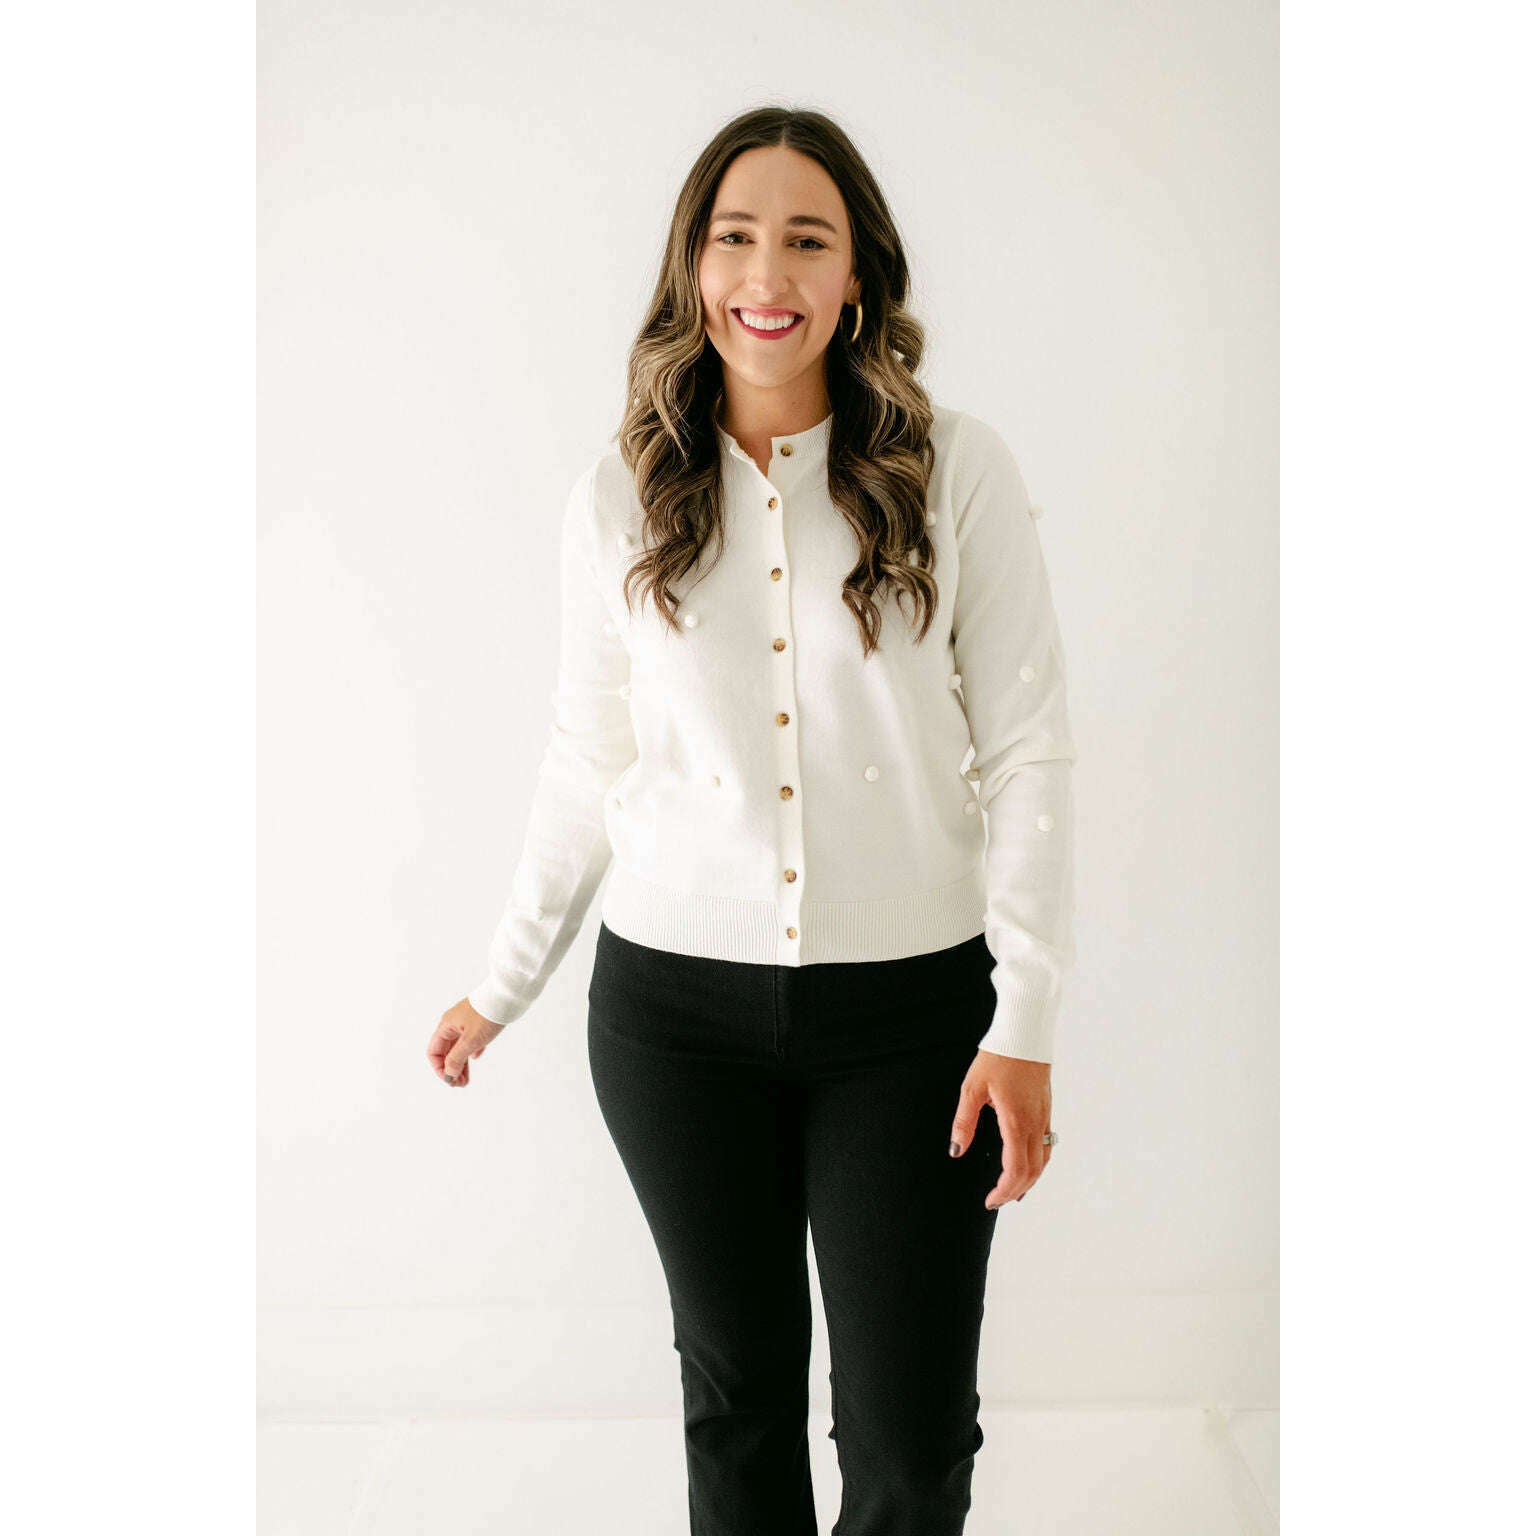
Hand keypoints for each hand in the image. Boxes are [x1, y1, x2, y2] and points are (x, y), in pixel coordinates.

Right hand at [427, 998, 505, 1086]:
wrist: (508, 994)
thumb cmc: (488, 1014)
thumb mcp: (471, 1039)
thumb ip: (457, 1057)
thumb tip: (448, 1073)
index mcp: (446, 1025)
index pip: (434, 1051)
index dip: (439, 1068)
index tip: (451, 1080)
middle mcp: (453, 1023)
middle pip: (446, 1051)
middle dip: (451, 1069)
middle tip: (461, 1084)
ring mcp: (466, 1022)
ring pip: (458, 1047)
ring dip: (461, 1063)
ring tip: (467, 1079)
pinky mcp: (479, 1021)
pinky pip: (470, 1040)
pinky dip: (471, 1051)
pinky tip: (476, 1056)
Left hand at [949, 1050, 1052, 1208]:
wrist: (1024, 1034)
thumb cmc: (998, 1058)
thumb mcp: (972, 1089)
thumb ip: (964, 1122)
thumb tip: (956, 1150)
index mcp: (1016, 1122)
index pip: (1015, 1170)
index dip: (1004, 1191)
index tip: (990, 1200)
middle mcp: (1035, 1124)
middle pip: (1032, 1171)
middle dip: (1015, 1191)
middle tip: (997, 1201)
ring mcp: (1044, 1117)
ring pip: (1044, 1161)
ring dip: (1029, 1180)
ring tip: (1012, 1191)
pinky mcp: (1046, 1110)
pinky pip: (1047, 1146)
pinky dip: (1038, 1163)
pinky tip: (1027, 1164)